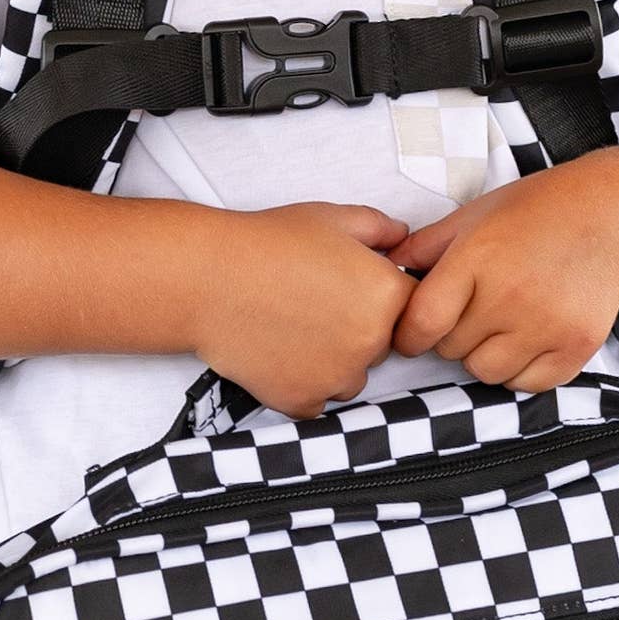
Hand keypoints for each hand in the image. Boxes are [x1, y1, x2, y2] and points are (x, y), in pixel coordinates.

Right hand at [184, 204, 415, 417]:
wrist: (206, 279)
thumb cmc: (265, 244)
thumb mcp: (332, 218)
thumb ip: (380, 228)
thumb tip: (402, 238)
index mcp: (387, 295)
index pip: (413, 308)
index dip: (383, 297)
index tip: (354, 290)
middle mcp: (372, 342)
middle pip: (381, 345)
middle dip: (357, 329)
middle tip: (314, 304)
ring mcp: (337, 377)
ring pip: (350, 377)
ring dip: (332, 361)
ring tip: (292, 327)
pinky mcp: (302, 401)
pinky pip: (316, 400)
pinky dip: (301, 384)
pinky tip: (278, 352)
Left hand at [389, 164, 618, 392]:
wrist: (613, 218)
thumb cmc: (539, 211)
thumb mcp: (475, 214)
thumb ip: (427, 246)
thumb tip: (385, 268)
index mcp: (478, 259)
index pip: (422, 323)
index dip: (409, 334)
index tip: (414, 331)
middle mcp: (511, 295)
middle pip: (451, 350)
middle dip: (453, 335)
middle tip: (476, 309)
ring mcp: (546, 325)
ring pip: (486, 373)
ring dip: (485, 355)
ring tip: (503, 322)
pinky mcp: (575, 347)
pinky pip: (527, 384)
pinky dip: (521, 369)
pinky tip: (529, 337)